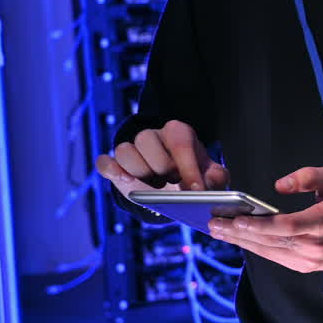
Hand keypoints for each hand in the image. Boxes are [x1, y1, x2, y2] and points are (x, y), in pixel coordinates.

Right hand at [95, 120, 229, 196]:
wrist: (172, 184)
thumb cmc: (193, 175)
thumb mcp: (210, 176)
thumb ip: (217, 178)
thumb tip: (210, 183)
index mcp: (179, 133)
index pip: (180, 143)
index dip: (188, 167)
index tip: (195, 189)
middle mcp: (153, 136)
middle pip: (147, 140)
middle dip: (161, 165)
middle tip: (172, 183)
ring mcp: (132, 149)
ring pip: (125, 150)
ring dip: (138, 171)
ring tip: (152, 187)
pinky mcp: (115, 164)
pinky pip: (105, 162)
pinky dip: (111, 170)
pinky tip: (123, 180)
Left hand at [207, 166, 322, 272]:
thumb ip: (309, 176)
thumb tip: (280, 186)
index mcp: (322, 223)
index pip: (284, 227)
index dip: (257, 225)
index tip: (234, 219)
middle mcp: (313, 246)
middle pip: (269, 241)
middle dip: (239, 233)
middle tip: (215, 225)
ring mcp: (309, 260)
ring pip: (269, 252)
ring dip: (243, 242)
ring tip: (222, 232)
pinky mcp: (307, 266)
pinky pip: (276, 258)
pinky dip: (258, 248)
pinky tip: (244, 240)